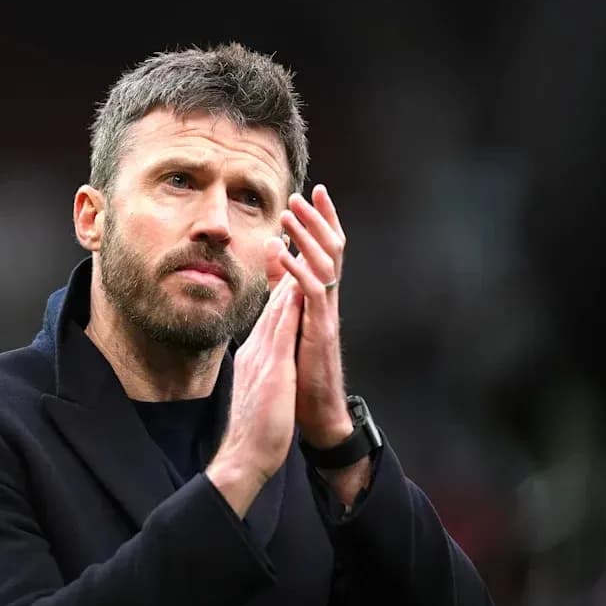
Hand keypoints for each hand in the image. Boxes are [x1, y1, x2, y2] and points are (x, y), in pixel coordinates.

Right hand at [206, 249, 302, 517]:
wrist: (246, 454)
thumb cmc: (256, 429)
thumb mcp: (260, 390)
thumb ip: (263, 369)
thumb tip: (267, 358)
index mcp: (256, 354)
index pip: (272, 312)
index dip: (283, 283)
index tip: (292, 257)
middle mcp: (257, 348)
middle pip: (274, 301)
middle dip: (285, 268)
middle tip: (292, 234)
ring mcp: (263, 355)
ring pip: (278, 307)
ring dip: (288, 274)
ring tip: (296, 245)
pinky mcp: (272, 366)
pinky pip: (283, 327)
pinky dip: (290, 303)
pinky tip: (299, 282)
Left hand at [278, 184, 353, 447]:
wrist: (317, 412)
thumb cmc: (303, 372)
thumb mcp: (289, 324)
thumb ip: (284, 294)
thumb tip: (276, 263)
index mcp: (320, 298)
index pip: (325, 251)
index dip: (321, 221)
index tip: (312, 193)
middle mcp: (328, 301)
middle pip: (330, 249)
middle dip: (317, 219)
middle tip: (302, 193)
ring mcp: (327, 314)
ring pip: (324, 265)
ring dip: (306, 236)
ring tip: (290, 213)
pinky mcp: (321, 330)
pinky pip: (312, 293)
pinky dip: (297, 271)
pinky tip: (283, 254)